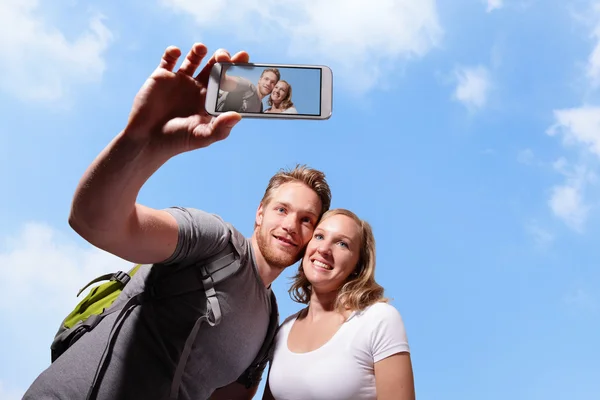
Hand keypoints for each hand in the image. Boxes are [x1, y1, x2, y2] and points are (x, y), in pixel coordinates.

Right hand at [125, 43, 249, 156]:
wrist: (147, 140)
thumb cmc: (177, 141)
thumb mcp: (201, 137)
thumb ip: (220, 128)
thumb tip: (238, 116)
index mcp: (211, 100)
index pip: (228, 82)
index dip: (236, 70)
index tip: (244, 59)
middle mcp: (197, 88)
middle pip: (214, 67)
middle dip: (221, 58)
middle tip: (223, 55)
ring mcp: (180, 81)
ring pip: (193, 59)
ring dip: (198, 51)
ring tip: (201, 48)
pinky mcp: (162, 76)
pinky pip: (168, 59)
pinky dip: (172, 52)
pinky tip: (176, 52)